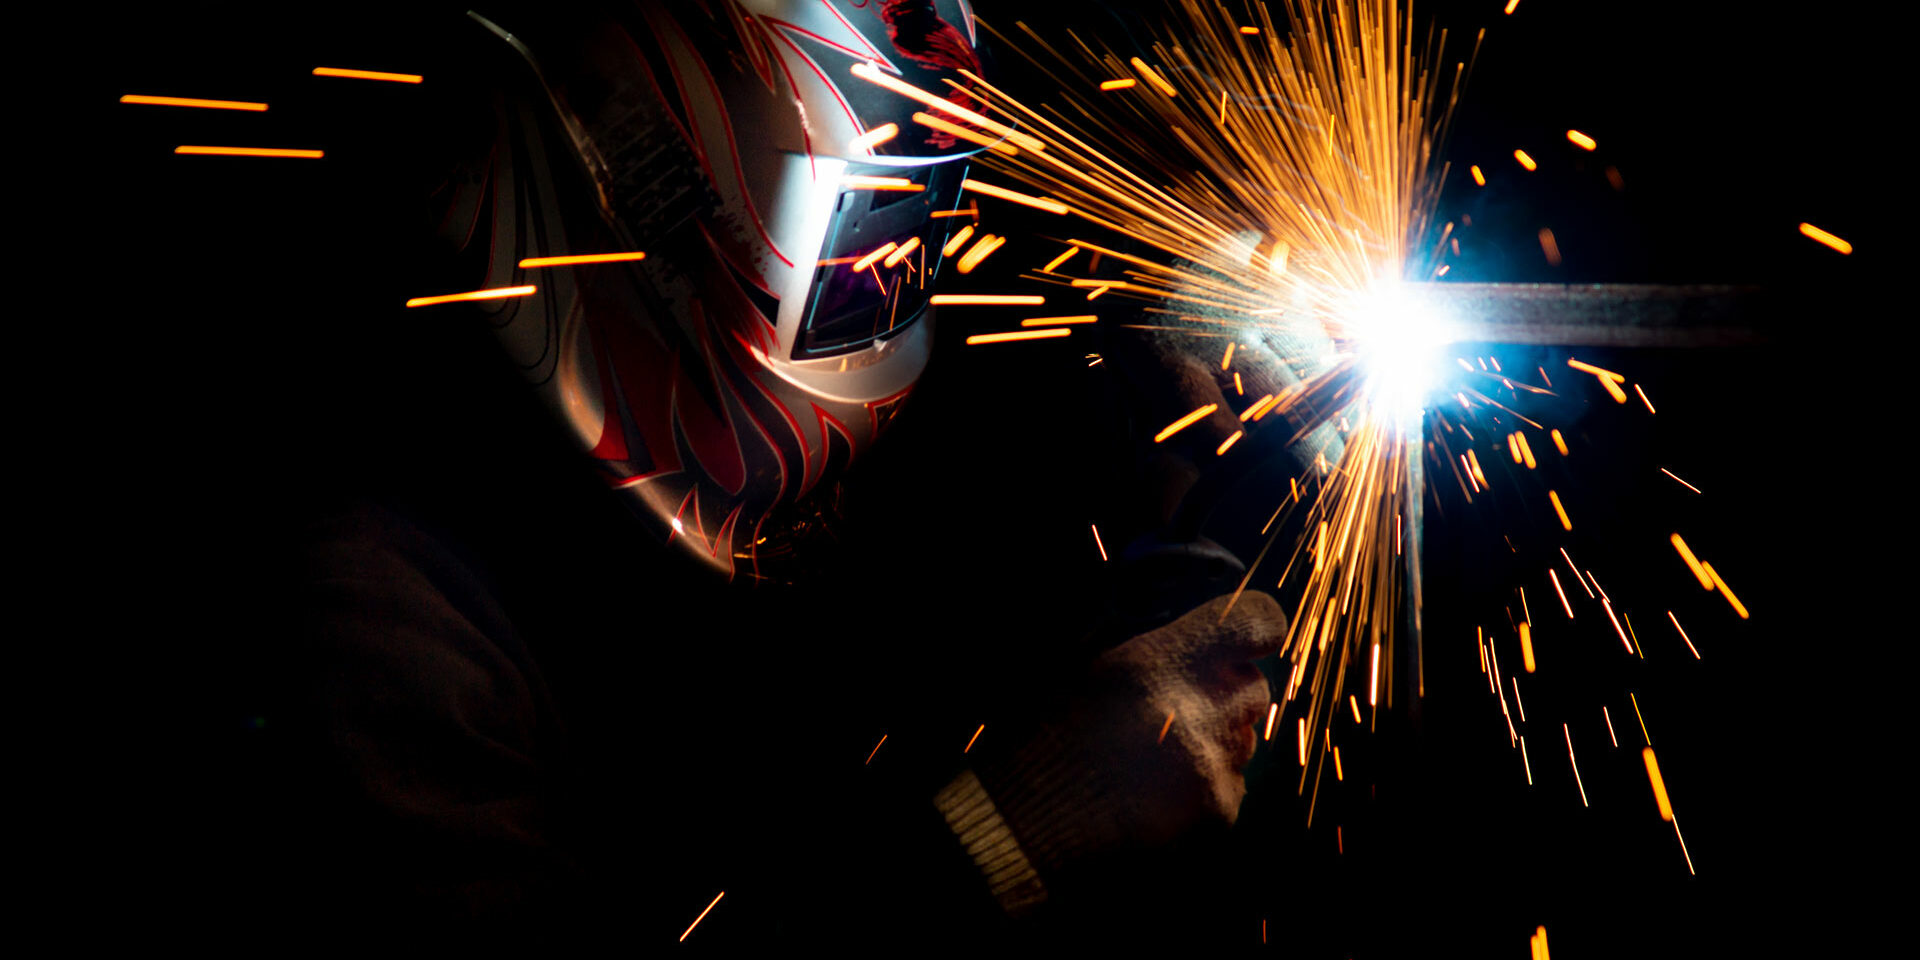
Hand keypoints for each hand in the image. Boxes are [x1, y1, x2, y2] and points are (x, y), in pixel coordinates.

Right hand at [969, 591, 1285, 875]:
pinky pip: (1231, 785)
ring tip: (1154, 757)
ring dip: (1214, 741)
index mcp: (1164, 661)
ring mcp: (1213, 765)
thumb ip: (1161, 648)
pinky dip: (1204, 787)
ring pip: (1243, 740)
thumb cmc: (1051, 738)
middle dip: (1225, 694)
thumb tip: (1210, 640)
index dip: (1256, 628)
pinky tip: (1156, 792)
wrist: (1028, 825)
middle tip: (1177, 708)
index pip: (1256, 622)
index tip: (1248, 638)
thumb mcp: (1093, 667)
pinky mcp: (1218, 811)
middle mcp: (1199, 710)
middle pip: (1253, 687)